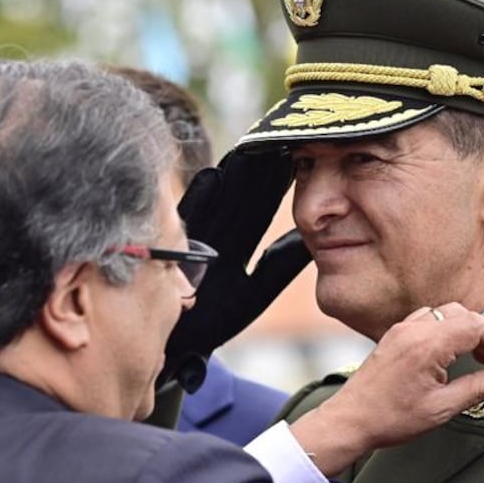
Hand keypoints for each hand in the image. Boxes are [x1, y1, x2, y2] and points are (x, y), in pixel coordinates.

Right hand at [158, 148, 311, 391]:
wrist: (174, 349)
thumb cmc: (211, 322)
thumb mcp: (253, 293)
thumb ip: (277, 266)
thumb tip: (310, 241)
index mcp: (233, 245)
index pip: (259, 207)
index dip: (276, 182)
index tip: (295, 153)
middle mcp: (212, 237)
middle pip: (238, 194)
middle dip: (256, 166)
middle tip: (277, 133)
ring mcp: (191, 240)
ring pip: (216, 199)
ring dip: (232, 173)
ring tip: (250, 145)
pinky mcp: (172, 249)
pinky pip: (188, 220)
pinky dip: (200, 197)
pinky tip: (212, 174)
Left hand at [290, 303, 483, 474]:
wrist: (350, 420)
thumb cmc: (389, 418)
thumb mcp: (441, 408)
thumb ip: (477, 389)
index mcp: (428, 345)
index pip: (477, 326)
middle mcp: (414, 330)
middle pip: (464, 316)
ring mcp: (402, 330)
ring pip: (447, 314)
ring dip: (469, 330)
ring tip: (483, 358)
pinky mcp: (395, 336)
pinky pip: (429, 320)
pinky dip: (448, 329)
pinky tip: (454, 352)